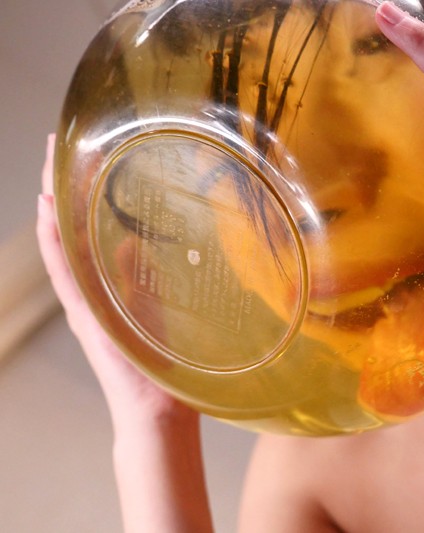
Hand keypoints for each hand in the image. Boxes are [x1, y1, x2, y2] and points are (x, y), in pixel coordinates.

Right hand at [36, 135, 194, 429]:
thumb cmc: (158, 361)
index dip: (80, 193)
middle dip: (60, 186)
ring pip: (60, 242)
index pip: (86, 229)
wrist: (155, 404)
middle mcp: (87, 288)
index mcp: (103, 284)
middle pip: (67, 227)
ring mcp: (82, 300)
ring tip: (45, 165)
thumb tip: (130, 243)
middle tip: (55, 144)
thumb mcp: (151, 307)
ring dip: (51, 203)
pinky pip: (65, 272)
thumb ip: (137, 276)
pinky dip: (53, 242)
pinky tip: (46, 211)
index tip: (80, 155)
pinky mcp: (84, 314)